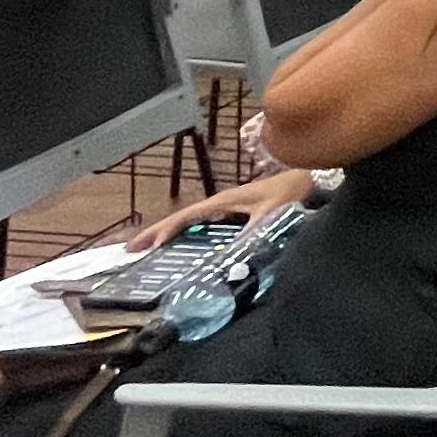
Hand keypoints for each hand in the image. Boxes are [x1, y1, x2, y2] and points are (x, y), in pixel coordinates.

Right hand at [125, 166, 315, 252]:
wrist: (306, 182)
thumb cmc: (289, 193)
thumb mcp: (271, 213)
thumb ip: (255, 230)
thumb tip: (234, 253)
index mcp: (222, 202)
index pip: (186, 216)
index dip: (167, 231)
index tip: (151, 247)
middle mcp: (217, 204)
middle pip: (180, 219)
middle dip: (155, 232)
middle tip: (130, 250)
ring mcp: (222, 209)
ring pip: (187, 222)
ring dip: (165, 233)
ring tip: (143, 249)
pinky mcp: (230, 215)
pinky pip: (199, 225)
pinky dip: (182, 234)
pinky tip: (175, 246)